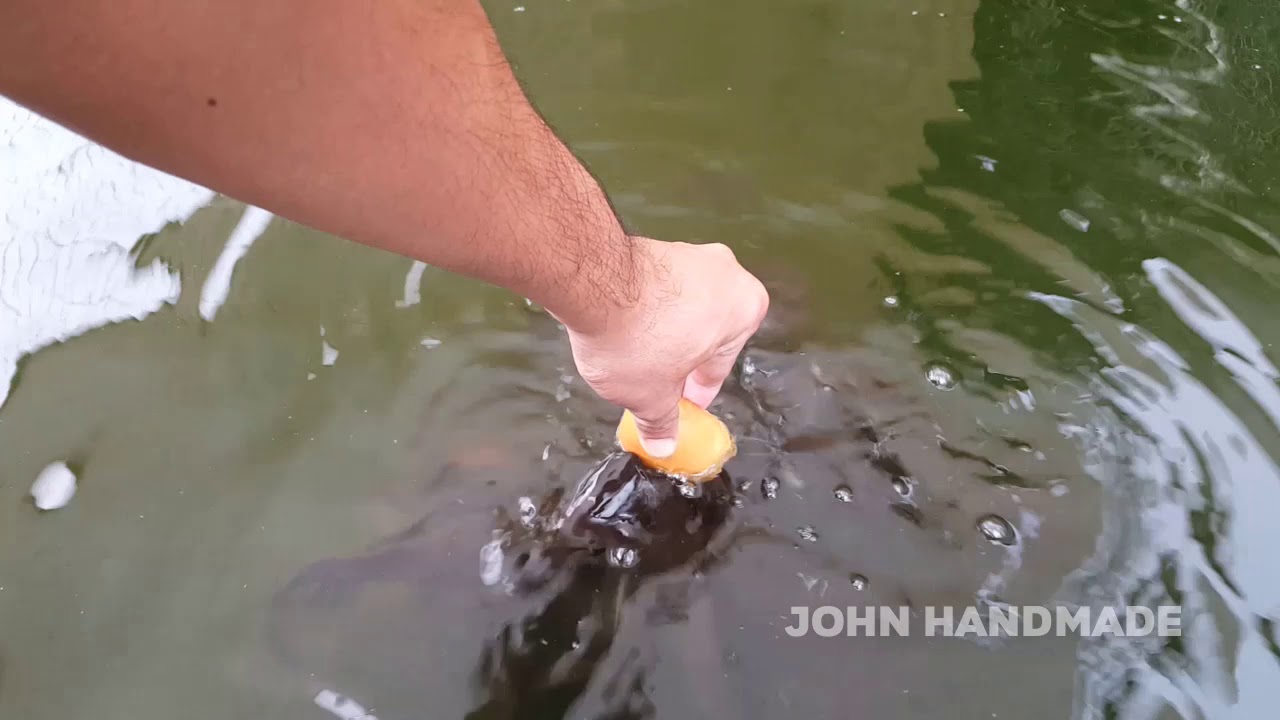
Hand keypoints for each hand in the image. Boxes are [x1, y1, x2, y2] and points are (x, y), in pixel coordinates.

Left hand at [564, 238, 768, 456]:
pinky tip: (623, 332)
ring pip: (681, 308)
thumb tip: (663, 443)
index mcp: (745, 308)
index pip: (721, 366)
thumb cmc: (637, 338)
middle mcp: (726, 273)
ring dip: (664, 335)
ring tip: (635, 360)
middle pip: (705, 332)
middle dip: (681, 361)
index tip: (682, 407)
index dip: (697, 393)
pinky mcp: (655, 245)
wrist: (591, 283)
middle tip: (658, 386)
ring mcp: (689, 253)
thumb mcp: (650, 397)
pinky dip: (646, 311)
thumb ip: (661, 422)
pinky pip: (657, 289)